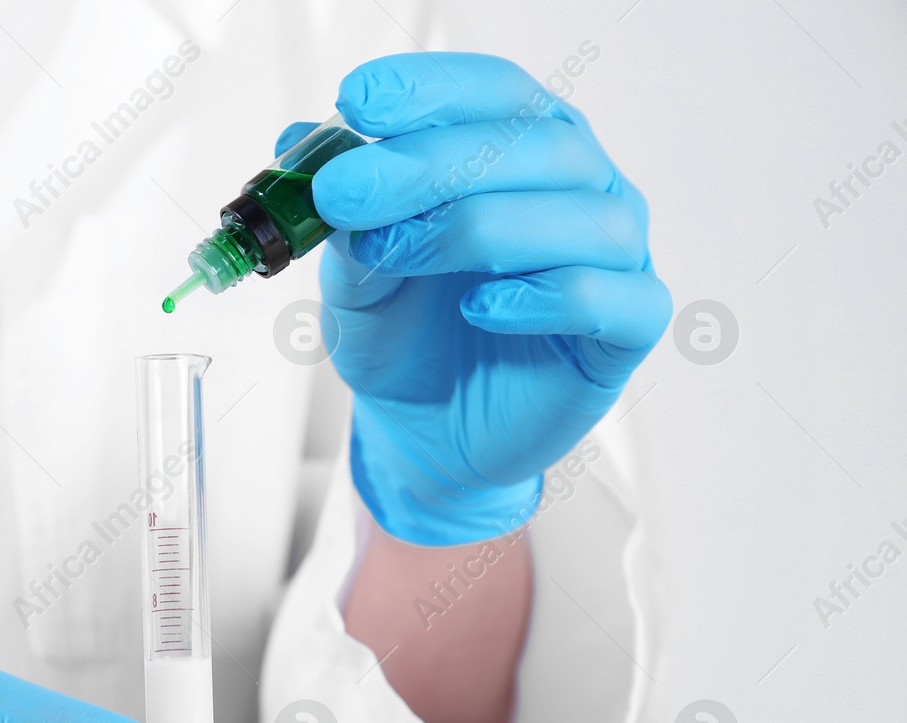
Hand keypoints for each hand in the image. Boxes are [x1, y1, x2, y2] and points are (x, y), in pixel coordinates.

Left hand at [286, 52, 671, 545]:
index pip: (493, 90)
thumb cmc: (403, 334)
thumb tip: (300, 144)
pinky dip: (543, 296)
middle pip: (532, 144)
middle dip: (426, 163)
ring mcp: (613, 254)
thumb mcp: (353, 271)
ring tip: (392, 255)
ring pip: (576, 216)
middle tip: (342, 193)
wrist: (424, 431)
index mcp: (520, 145)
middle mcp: (580, 185)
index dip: (429, 89)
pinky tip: (481, 309)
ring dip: (473, 228)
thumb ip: (342, 216)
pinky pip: (608, 297)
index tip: (356, 101)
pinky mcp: (626, 329)